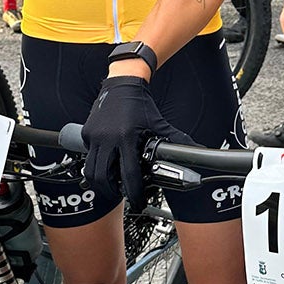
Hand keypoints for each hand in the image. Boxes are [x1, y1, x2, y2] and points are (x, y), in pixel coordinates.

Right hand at [82, 76, 189, 209]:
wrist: (123, 82)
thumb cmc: (139, 104)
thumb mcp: (159, 123)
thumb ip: (178, 140)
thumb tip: (197, 150)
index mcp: (127, 138)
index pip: (129, 174)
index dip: (134, 192)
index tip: (138, 201)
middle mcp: (108, 138)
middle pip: (103, 178)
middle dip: (113, 191)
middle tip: (122, 194)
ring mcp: (94, 136)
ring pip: (91, 170)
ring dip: (101, 182)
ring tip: (112, 185)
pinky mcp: (86, 133)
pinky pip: (88, 156)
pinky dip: (96, 164)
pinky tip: (106, 163)